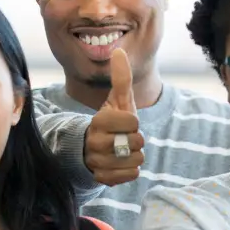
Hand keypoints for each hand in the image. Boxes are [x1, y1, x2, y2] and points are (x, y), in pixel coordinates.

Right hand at [81, 48, 143, 185]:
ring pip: (136, 161)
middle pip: (137, 143)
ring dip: (134, 156)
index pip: (133, 122)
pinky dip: (130, 170)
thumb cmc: (111, 121)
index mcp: (99, 121)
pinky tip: (120, 164)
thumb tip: (118, 50)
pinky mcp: (101, 178)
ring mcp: (97, 162)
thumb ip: (121, 78)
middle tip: (123, 138)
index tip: (124, 123)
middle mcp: (95, 142)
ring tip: (122, 151)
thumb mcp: (118, 100)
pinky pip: (130, 176)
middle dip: (136, 140)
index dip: (134, 122)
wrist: (91, 147)